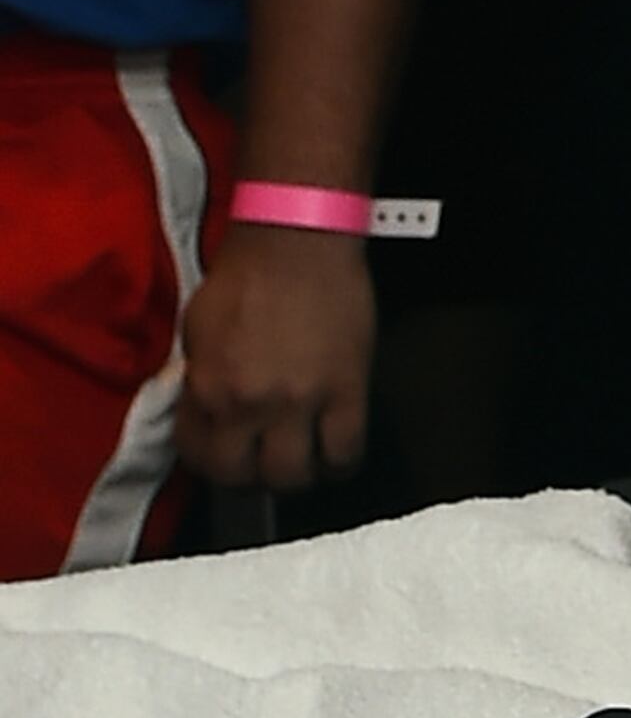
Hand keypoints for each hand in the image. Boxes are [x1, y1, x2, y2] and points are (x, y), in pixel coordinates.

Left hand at [177, 221, 375, 493]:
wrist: (297, 238)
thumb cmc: (249, 272)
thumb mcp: (197, 330)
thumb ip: (200, 378)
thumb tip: (207, 409)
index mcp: (208, 387)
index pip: (200, 457)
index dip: (213, 461)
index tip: (225, 455)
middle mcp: (249, 402)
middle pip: (246, 479)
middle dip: (252, 477)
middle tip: (262, 463)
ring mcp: (300, 401)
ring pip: (295, 476)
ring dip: (296, 474)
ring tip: (301, 460)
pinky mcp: (347, 390)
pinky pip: (346, 452)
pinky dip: (340, 463)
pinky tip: (337, 453)